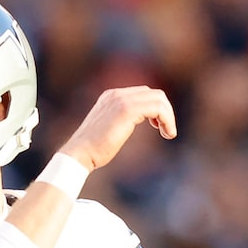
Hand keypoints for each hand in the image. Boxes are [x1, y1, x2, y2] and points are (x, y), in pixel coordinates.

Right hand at [57, 87, 177, 171]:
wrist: (79, 154)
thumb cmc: (91, 150)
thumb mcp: (107, 130)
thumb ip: (120, 122)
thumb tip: (131, 125)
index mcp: (110, 97)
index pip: (143, 93)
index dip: (155, 109)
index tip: (157, 127)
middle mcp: (116, 94)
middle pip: (154, 93)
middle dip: (165, 111)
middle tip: (166, 130)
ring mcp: (121, 99)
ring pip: (159, 98)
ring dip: (169, 116)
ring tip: (169, 133)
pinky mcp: (127, 109)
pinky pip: (158, 108)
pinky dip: (167, 119)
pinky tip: (167, 133)